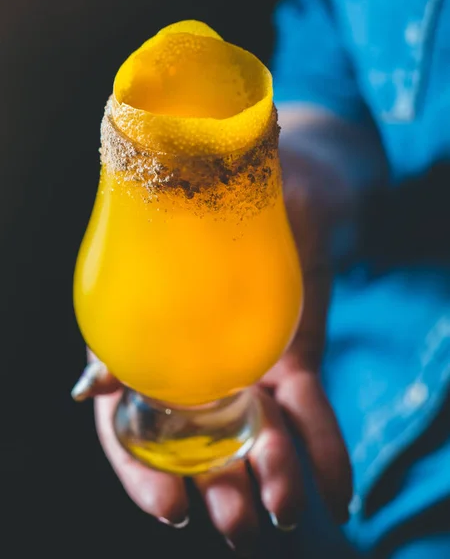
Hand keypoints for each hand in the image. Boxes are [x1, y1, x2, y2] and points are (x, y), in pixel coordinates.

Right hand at [71, 145, 352, 554]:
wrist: (297, 184)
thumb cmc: (225, 197)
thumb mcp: (183, 245)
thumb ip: (133, 316)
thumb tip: (91, 388)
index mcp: (155, 339)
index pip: (132, 421)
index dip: (141, 470)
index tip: (168, 506)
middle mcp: (198, 360)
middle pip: (196, 440)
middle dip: (215, 487)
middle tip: (232, 524)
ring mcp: (248, 362)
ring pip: (254, 431)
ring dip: (270, 478)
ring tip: (284, 513)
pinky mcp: (296, 356)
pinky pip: (309, 410)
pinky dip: (325, 451)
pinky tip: (340, 496)